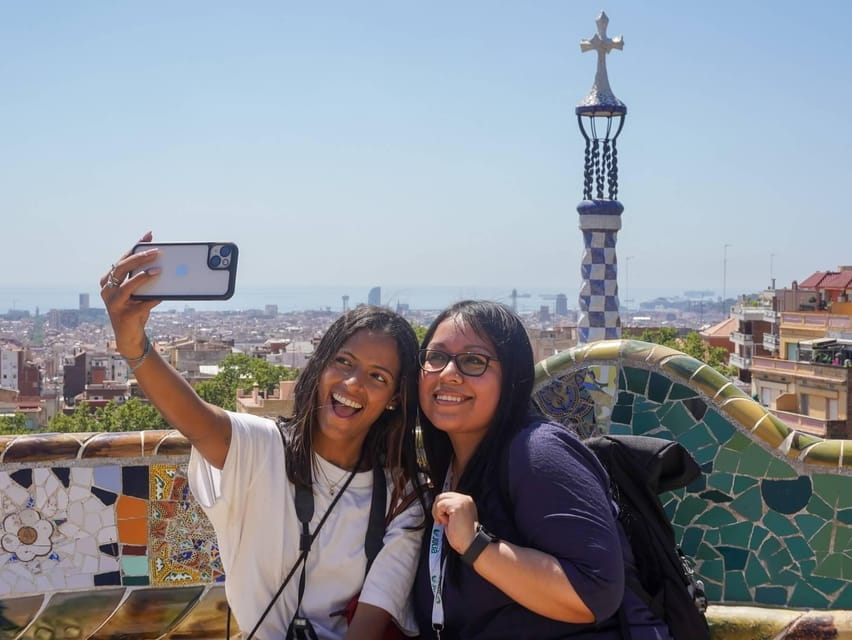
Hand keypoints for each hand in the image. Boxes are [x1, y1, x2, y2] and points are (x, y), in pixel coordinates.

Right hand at [99, 232, 161, 357]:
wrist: (130, 336)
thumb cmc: (135, 309)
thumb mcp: (138, 292)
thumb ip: (143, 279)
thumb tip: (161, 263)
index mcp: (109, 281)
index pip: (123, 259)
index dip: (136, 247)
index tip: (148, 236)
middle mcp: (107, 290)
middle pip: (121, 268)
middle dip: (139, 258)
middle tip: (156, 251)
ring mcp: (114, 303)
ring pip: (127, 286)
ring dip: (143, 277)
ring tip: (158, 270)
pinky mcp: (124, 315)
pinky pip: (141, 304)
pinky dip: (153, 299)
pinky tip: (162, 295)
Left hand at [432, 491, 477, 554]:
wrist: (470, 543)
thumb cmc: (463, 536)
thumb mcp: (456, 518)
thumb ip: (449, 509)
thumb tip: (438, 507)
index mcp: (466, 501)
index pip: (447, 496)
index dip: (441, 507)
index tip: (441, 519)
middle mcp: (465, 499)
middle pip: (442, 495)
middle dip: (437, 509)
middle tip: (440, 521)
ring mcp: (462, 501)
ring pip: (440, 499)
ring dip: (438, 512)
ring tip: (445, 522)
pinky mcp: (457, 505)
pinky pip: (440, 505)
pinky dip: (439, 515)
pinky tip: (446, 522)